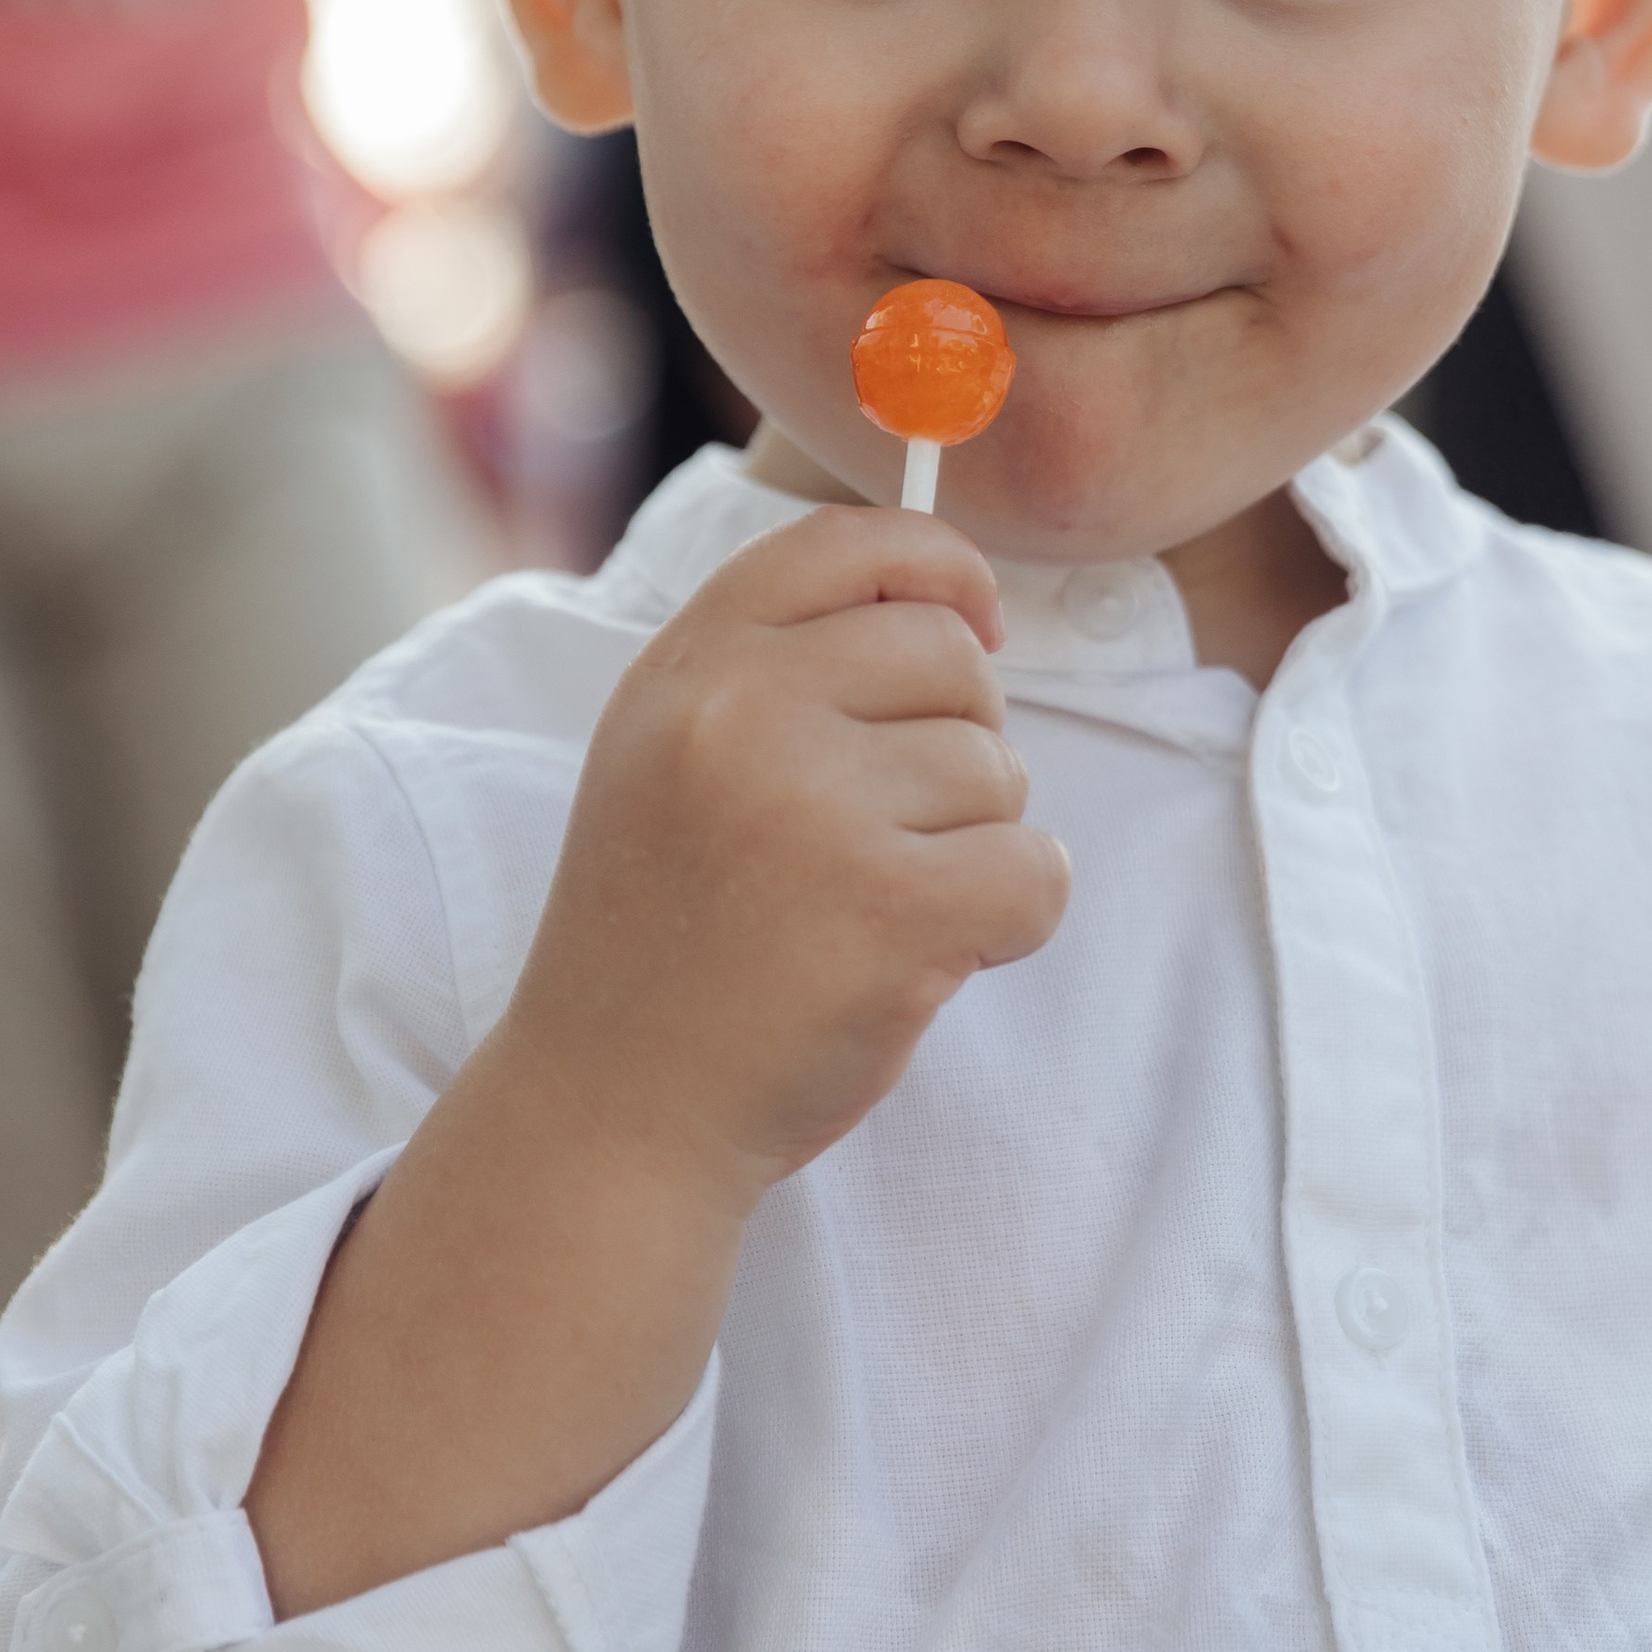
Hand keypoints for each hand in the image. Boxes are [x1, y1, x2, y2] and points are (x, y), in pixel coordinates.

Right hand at [498, 503, 1072, 1216]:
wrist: (615, 1109)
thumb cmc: (672, 930)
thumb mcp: (672, 754)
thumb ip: (781, 662)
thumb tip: (957, 600)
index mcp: (688, 666)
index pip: (848, 542)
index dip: (940, 567)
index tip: (979, 620)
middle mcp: (741, 715)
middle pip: (951, 657)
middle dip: (961, 737)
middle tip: (894, 827)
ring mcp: (813, 810)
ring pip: (997, 770)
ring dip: (971, 843)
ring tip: (870, 906)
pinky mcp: (889, 909)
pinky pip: (1035, 869)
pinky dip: (1011, 920)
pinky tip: (927, 954)